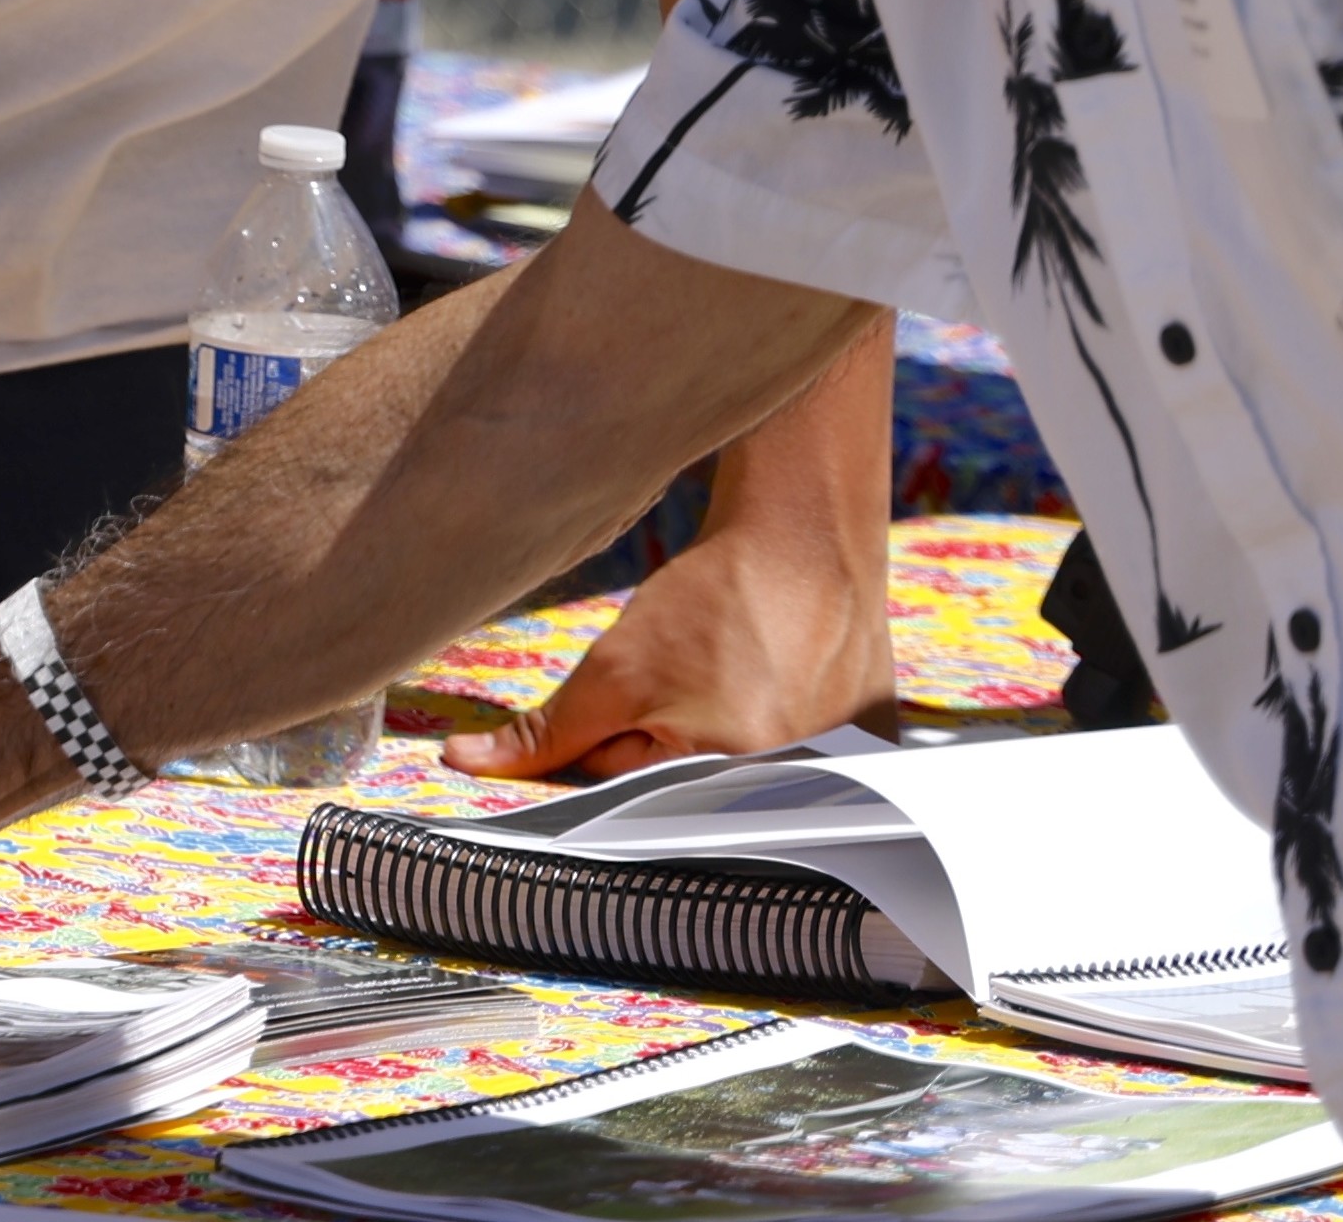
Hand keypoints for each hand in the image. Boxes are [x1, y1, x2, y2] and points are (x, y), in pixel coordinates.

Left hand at [442, 519, 898, 779]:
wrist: (805, 536)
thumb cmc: (714, 598)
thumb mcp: (615, 669)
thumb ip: (546, 735)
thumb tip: (463, 766)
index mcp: (735, 781)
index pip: (643, 805)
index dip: (622, 755)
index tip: (642, 709)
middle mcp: (802, 794)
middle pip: (696, 801)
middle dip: (673, 756)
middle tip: (700, 681)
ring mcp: (853, 775)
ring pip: (746, 782)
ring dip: (732, 746)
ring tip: (745, 679)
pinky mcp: (879, 754)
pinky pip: (813, 770)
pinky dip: (789, 739)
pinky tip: (786, 688)